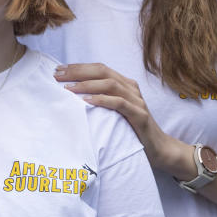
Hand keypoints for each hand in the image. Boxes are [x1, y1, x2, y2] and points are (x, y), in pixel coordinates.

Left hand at [54, 62, 191, 175]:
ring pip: (110, 84)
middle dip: (78, 72)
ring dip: (87, 84)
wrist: (158, 149)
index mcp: (124, 84)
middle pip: (102, 72)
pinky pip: (120, 103)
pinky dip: (102, 100)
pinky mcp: (140, 115)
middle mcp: (131, 89)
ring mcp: (137, 101)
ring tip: (68, 88)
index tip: (58, 69)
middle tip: (58, 75)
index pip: (99, 68)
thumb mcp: (113, 112)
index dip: (79, 67)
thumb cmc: (131, 131)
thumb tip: (71, 95)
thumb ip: (100, 101)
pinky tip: (87, 101)